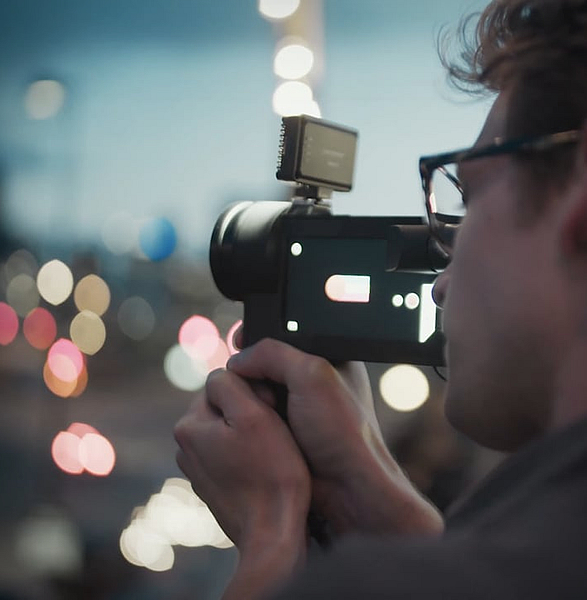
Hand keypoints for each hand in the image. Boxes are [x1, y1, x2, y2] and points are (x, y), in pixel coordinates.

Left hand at [174, 369, 310, 598]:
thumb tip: (222, 374)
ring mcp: (196, 468)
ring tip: (269, 451)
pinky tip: (263, 469)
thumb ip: (230, 383)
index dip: (252, 390)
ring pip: (228, 429)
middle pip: (223, 405)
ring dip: (248, 432)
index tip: (269, 411)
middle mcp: (185, 446)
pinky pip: (230, 453)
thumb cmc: (270, 472)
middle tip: (272, 431)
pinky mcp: (211, 485)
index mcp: (188, 425)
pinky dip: (246, 454)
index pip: (222, 382)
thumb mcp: (253, 414)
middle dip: (248, 410)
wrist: (272, 533)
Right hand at [227, 339, 443, 537]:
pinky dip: (250, 415)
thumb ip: (273, 355)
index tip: (239, 340)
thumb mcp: (311, 377)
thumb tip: (238, 360)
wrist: (347, 489)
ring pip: (257, 388)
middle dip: (252, 369)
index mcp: (328, 357)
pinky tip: (252, 421)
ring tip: (258, 407)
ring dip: (249, 395)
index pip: (285, 334)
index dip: (261, 334)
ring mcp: (298, 406)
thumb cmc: (342, 432)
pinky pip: (257, 414)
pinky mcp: (284, 430)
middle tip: (249, 381)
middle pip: (267, 361)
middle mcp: (312, 380)